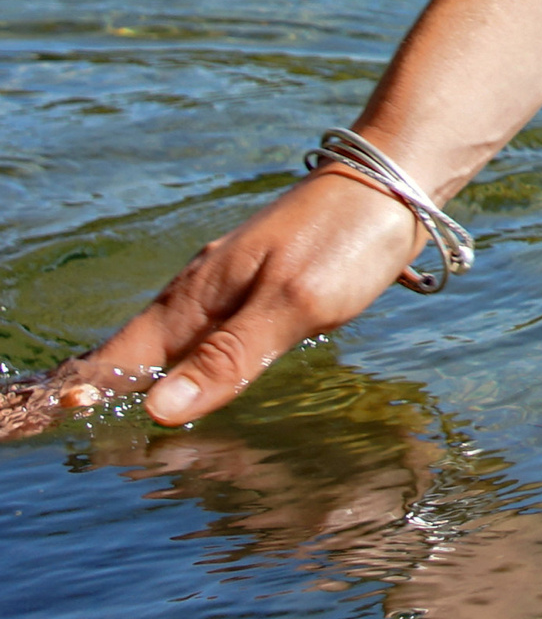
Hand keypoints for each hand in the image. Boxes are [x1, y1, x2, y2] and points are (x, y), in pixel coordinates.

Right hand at [66, 170, 430, 428]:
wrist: (397, 176)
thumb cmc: (349, 236)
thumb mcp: (295, 302)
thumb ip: (230, 357)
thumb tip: (157, 412)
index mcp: (197, 297)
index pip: (119, 360)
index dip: (89, 397)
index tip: (68, 429)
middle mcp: (202, 291)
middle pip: (136, 356)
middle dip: (108, 397)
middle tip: (89, 442)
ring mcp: (232, 285)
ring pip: (172, 344)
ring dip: (147, 383)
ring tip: (123, 424)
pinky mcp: (263, 286)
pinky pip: (208, 333)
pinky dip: (190, 364)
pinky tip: (195, 381)